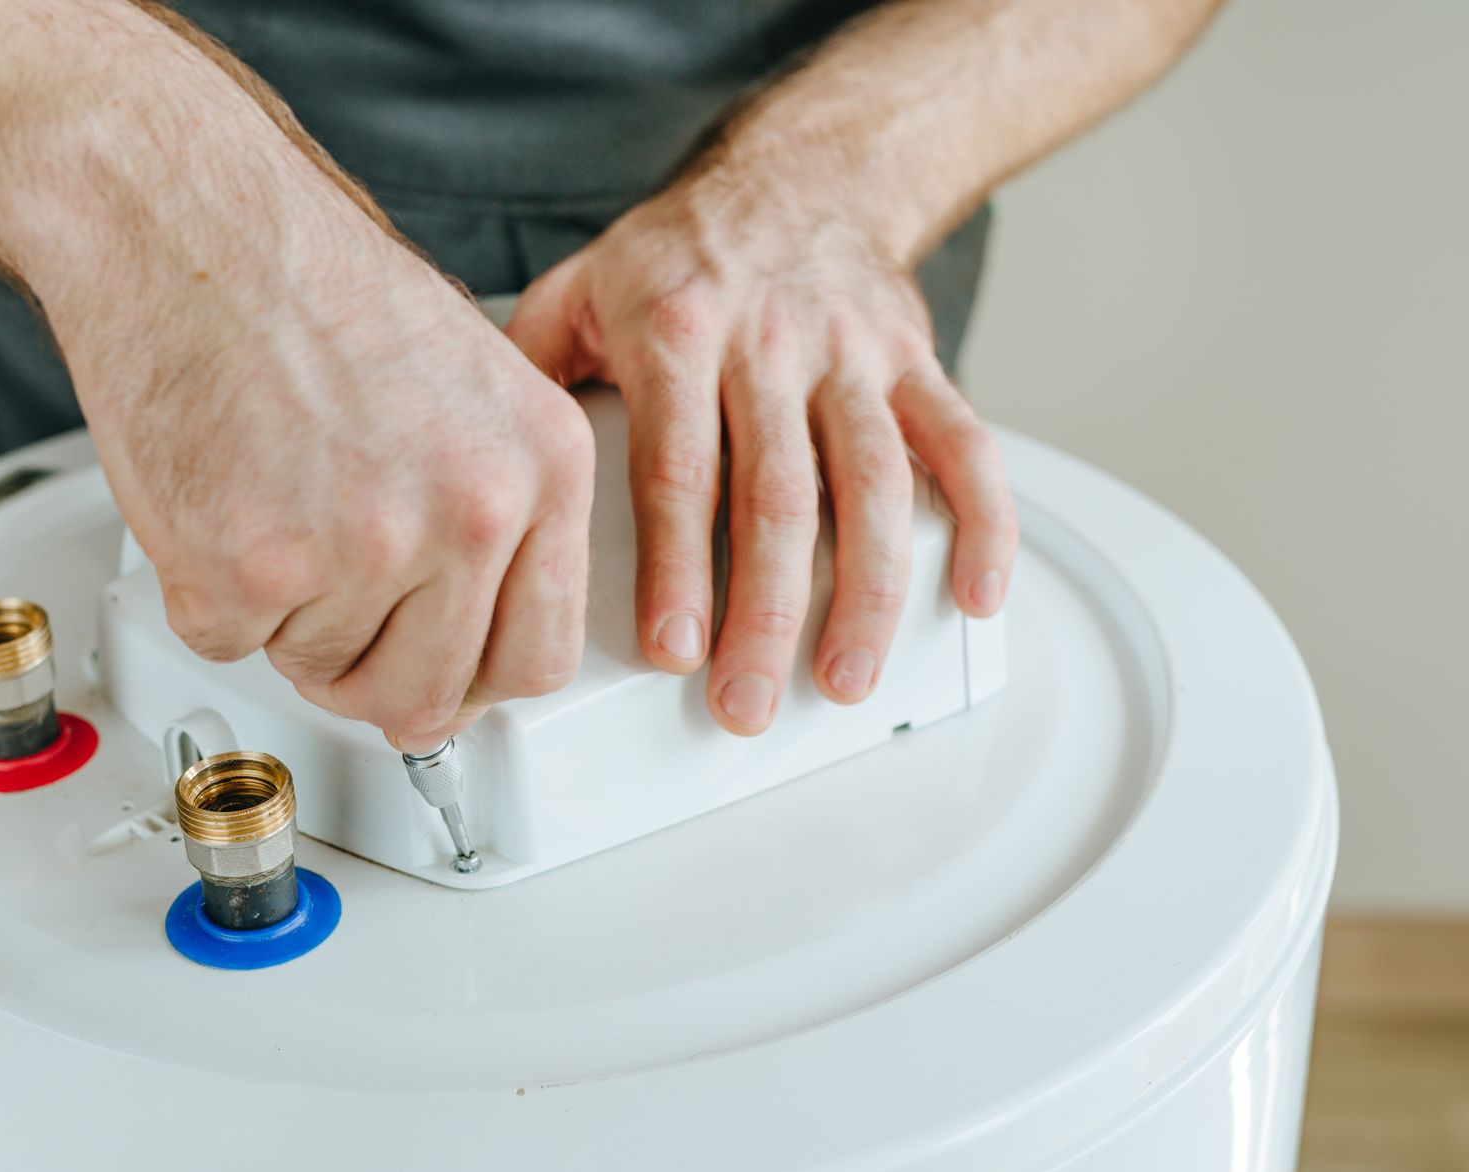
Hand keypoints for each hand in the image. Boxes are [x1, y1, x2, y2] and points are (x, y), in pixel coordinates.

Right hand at [48, 210, 594, 754]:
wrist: (190, 222)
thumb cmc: (313, 286)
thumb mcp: (475, 388)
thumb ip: (494, 515)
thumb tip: (471, 635)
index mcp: (545, 465)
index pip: (540, 656)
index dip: (475, 680)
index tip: (442, 675)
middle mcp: (472, 509)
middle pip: (433, 697)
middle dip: (375, 676)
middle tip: (335, 617)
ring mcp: (364, 546)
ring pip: (327, 675)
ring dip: (288, 623)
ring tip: (276, 508)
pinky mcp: (249, 568)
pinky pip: (229, 644)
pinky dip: (209, 596)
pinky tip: (221, 499)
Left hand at [508, 178, 1016, 735]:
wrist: (801, 174)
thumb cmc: (682, 254)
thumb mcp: (581, 288)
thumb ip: (531, 375)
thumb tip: (484, 474)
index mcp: (677, 330)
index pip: (679, 468)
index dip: (677, 568)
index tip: (675, 651)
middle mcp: (771, 341)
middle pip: (777, 497)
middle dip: (764, 613)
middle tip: (746, 702)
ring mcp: (853, 354)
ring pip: (874, 483)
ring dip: (867, 592)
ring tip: (843, 676)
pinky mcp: (915, 362)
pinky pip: (964, 443)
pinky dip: (984, 521)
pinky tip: (975, 593)